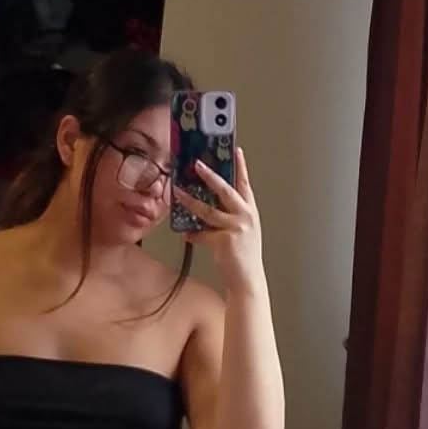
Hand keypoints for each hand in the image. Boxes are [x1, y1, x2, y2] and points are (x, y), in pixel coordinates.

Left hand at [173, 148, 264, 293]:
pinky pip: (201, 234)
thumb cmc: (242, 255)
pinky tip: (186, 234)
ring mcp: (236, 228)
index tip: (236, 150)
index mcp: (250, 211)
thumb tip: (203, 207)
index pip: (244, 184)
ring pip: (208, 210)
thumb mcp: (239, 231)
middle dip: (210, 176)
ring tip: (177, 193)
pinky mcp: (225, 241)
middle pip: (225, 190)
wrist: (247, 278)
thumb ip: (226, 217)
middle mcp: (246, 216)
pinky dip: (192, 234)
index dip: (240, 167)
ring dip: (190, 201)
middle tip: (197, 164)